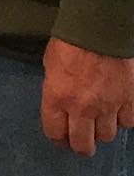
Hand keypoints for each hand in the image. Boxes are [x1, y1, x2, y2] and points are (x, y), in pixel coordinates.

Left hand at [40, 38, 133, 155]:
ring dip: (102, 131)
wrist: (100, 30)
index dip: (57, 138)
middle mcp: (82, 108)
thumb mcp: (50, 65)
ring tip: (99, 122)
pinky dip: (122, 119)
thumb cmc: (69, 42)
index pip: (55, 132)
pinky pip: (127, 122)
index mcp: (57, 97)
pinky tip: (117, 110)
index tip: (60, 138)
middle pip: (83, 144)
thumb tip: (60, 103)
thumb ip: (56, 88)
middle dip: (81, 146)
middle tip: (82, 142)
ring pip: (106, 136)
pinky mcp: (129, 101)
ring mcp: (108, 107)